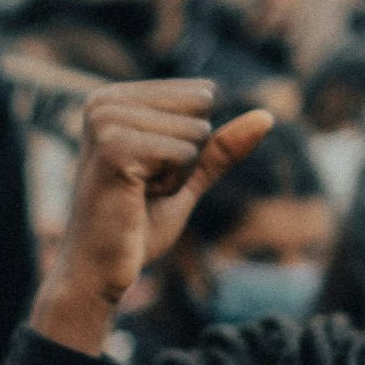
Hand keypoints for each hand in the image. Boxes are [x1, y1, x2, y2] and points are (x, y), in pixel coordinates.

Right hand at [33, 80, 270, 352]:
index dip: (189, 143)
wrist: (97, 270)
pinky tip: (135, 199)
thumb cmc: (134, 227)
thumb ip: (220, 149)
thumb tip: (267, 116)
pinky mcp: (113, 147)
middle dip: (187, 154)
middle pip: (201, 104)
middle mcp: (103, 103)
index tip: (148, 174)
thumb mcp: (185, 180)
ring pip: (196, 131)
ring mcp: (105, 123)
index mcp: (113, 99)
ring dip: (177, 173)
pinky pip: (184, 154)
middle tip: (144, 186)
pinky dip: (171, 185)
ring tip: (137, 194)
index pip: (200, 94)